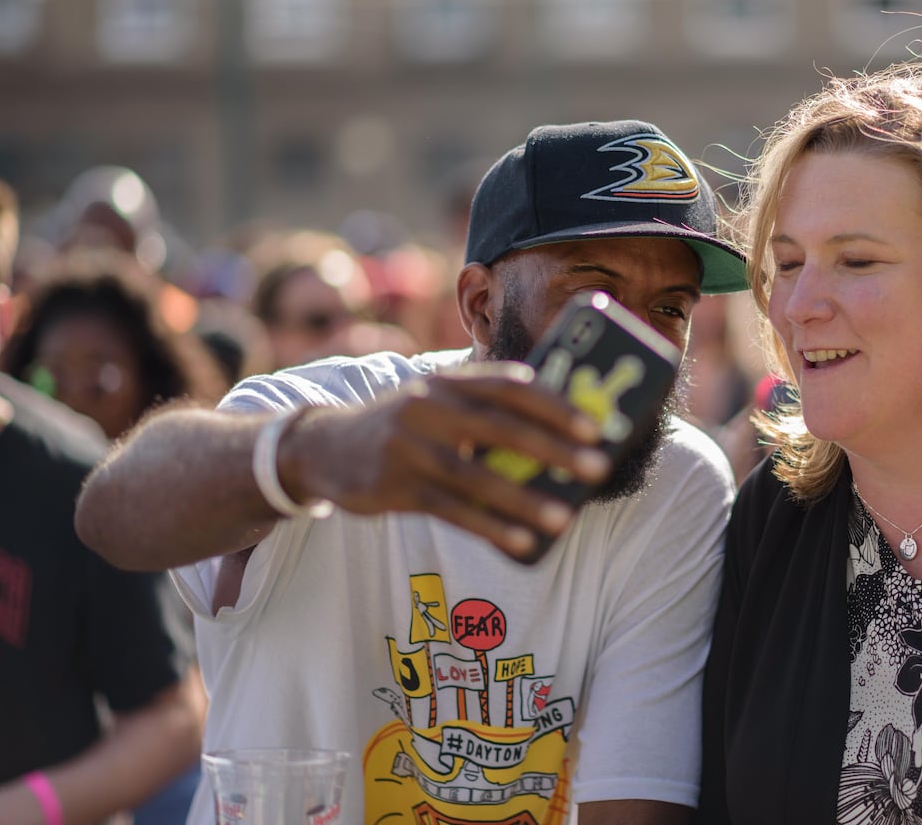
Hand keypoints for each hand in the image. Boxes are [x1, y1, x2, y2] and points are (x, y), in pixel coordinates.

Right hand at [280, 361, 610, 558]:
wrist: (324, 445)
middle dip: (554, 449)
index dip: (554, 404)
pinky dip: (489, 527)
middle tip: (597, 466)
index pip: (509, 385)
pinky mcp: (394, 488)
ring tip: (564, 516)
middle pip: (500, 428)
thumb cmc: (405, 424)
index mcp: (447, 381)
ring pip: (476, 476)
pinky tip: (521, 541)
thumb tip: (560, 430)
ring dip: (524, 498)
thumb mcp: (437, 400)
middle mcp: (428, 408)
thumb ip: (486, 407)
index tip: (593, 426)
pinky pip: (451, 510)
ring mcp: (408, 448)